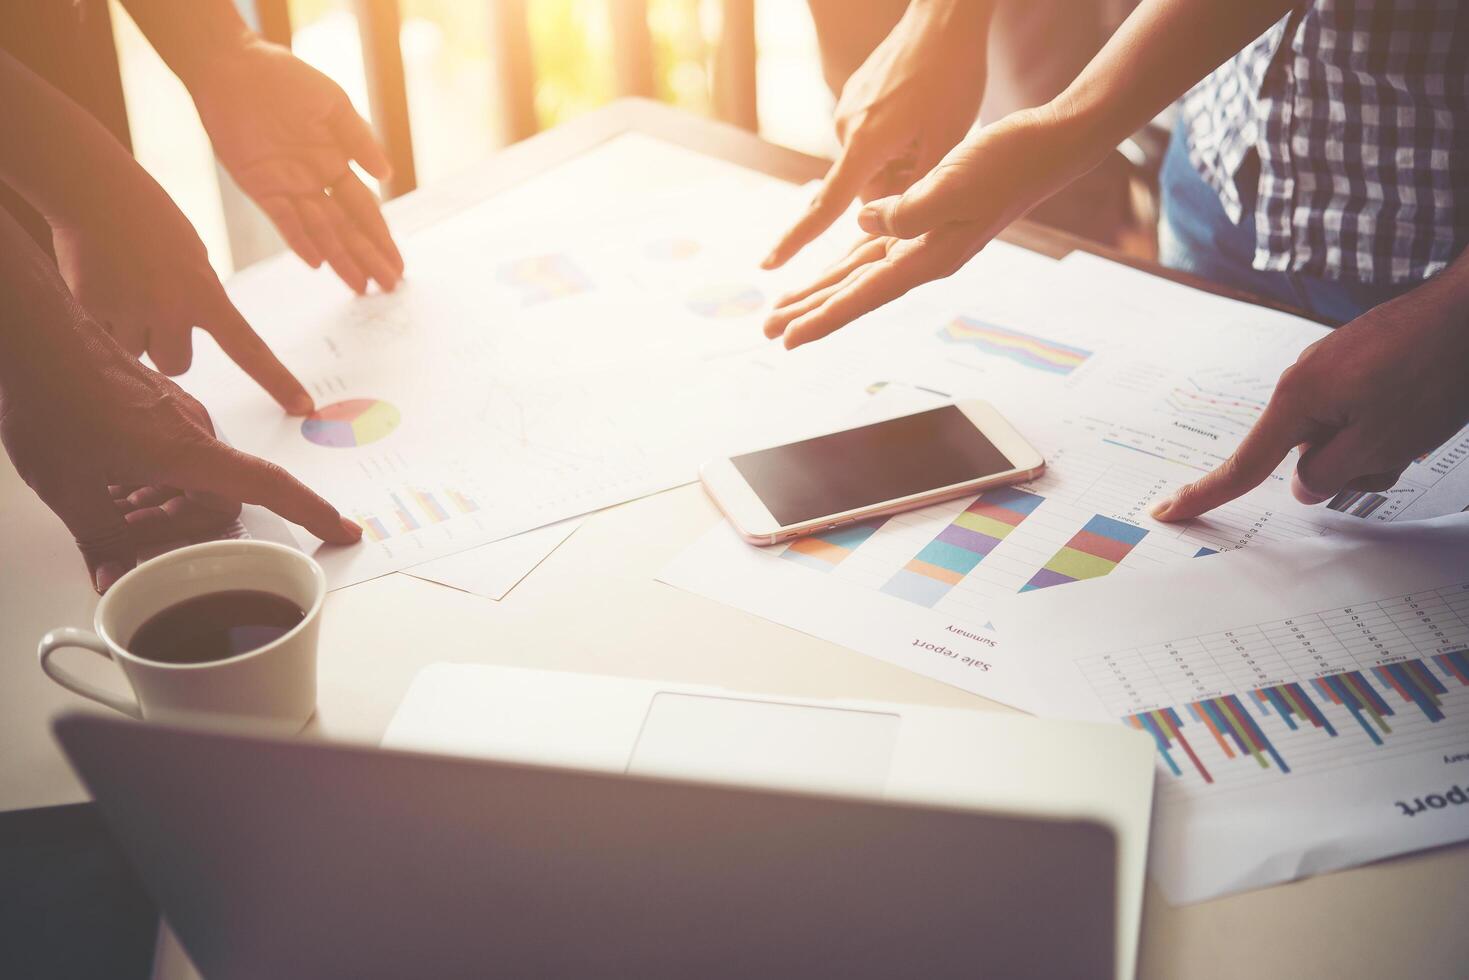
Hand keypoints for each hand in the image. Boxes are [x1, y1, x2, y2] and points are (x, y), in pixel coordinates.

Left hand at [0, 320, 360, 592]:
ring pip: (194, 472)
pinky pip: (175, 448)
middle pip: (221, 493)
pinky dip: (153, 473)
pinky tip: (107, 476)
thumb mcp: (68, 488)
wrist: (32, 331)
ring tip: (111, 504)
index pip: (268, 487)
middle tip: (136, 536)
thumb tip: (113, 581)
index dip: (312, 512)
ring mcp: (178, 411)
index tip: (344, 530)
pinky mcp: (158, 400)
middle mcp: (195, 429)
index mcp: (187, 453)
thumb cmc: (53, 399)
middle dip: (186, 525)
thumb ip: (100, 541)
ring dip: (163, 499)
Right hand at [50, 163, 313, 413]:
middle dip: (167, 346)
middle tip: (153, 309)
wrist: (95, 190)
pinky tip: (98, 283)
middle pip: (178, 365)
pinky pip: (100, 337)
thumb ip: (197, 299)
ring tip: (123, 289)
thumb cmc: (150, 220)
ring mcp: (128, 311)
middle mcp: (169, 308)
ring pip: (136, 355)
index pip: (248, 348)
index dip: (276, 380)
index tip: (302, 406)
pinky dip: (99, 319)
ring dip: (131, 334)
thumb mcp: (192, 257)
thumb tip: (184, 336)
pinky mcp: (89, 310)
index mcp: (204, 293)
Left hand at [189, 37, 402, 293]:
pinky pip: (284, 221)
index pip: (365, 210)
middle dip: (368, 258)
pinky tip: (319, 263)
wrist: (232, 67)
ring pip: (321, 231)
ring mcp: (287, 187)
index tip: (398, 264)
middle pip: (347, 229)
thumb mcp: (333, 105)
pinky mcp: (259, 187)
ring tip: (361, 287)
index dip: (381, 237)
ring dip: (341, 259)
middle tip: (389, 287)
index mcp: (336, 162)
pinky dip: (300, 241)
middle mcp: (314, 182)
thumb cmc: (284, 78)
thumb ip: (360, 140)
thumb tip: (386, 176)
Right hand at [762, 0, 990, 269]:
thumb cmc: (952, 77)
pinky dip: (895, 140)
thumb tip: (889, 222)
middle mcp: (846, 129)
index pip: (825, 205)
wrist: (944, 17)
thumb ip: (918, 188)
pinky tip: (920, 110)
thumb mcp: (948, 141)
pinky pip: (870, 137)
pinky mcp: (855, 98)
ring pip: (870, 162)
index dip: (797, 239)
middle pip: (864, 187)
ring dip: (899, 161)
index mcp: (866, 144)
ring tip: (932, 125)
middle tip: (934, 155)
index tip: (767, 264)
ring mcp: (848, 111)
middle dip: (896, 186)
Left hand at [764, 106, 1099, 347]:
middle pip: (852, 292)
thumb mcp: (951, 185)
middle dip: (810, 310)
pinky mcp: (925, 221)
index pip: (862, 296)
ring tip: (783, 305)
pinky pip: (874, 248)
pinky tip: (827, 269)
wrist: (1043, 148)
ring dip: (821, 288)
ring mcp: (924, 243)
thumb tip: (865, 223)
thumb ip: (906, 211)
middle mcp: (922, 258)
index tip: (788, 338)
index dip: (822, 318)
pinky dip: (847, 260)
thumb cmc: (1003, 164)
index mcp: (928, 258)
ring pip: (858, 273)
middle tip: (768, 330)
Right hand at [1151, 277, 1468, 520]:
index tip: (1166, 511)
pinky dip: (1380, 421)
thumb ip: (1329, 475)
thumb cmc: (1433, 370)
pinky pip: (1353, 408)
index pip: (1243, 464)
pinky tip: (1417, 403)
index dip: (1204, 496)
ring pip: (1335, 433)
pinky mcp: (1356, 359)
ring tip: (1415, 423)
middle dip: (1344, 466)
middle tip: (1395, 453)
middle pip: (1303, 452)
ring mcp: (1330, 364)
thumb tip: (1304, 485)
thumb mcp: (1380, 444)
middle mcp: (1303, 378)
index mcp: (1297, 399)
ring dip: (1371, 445)